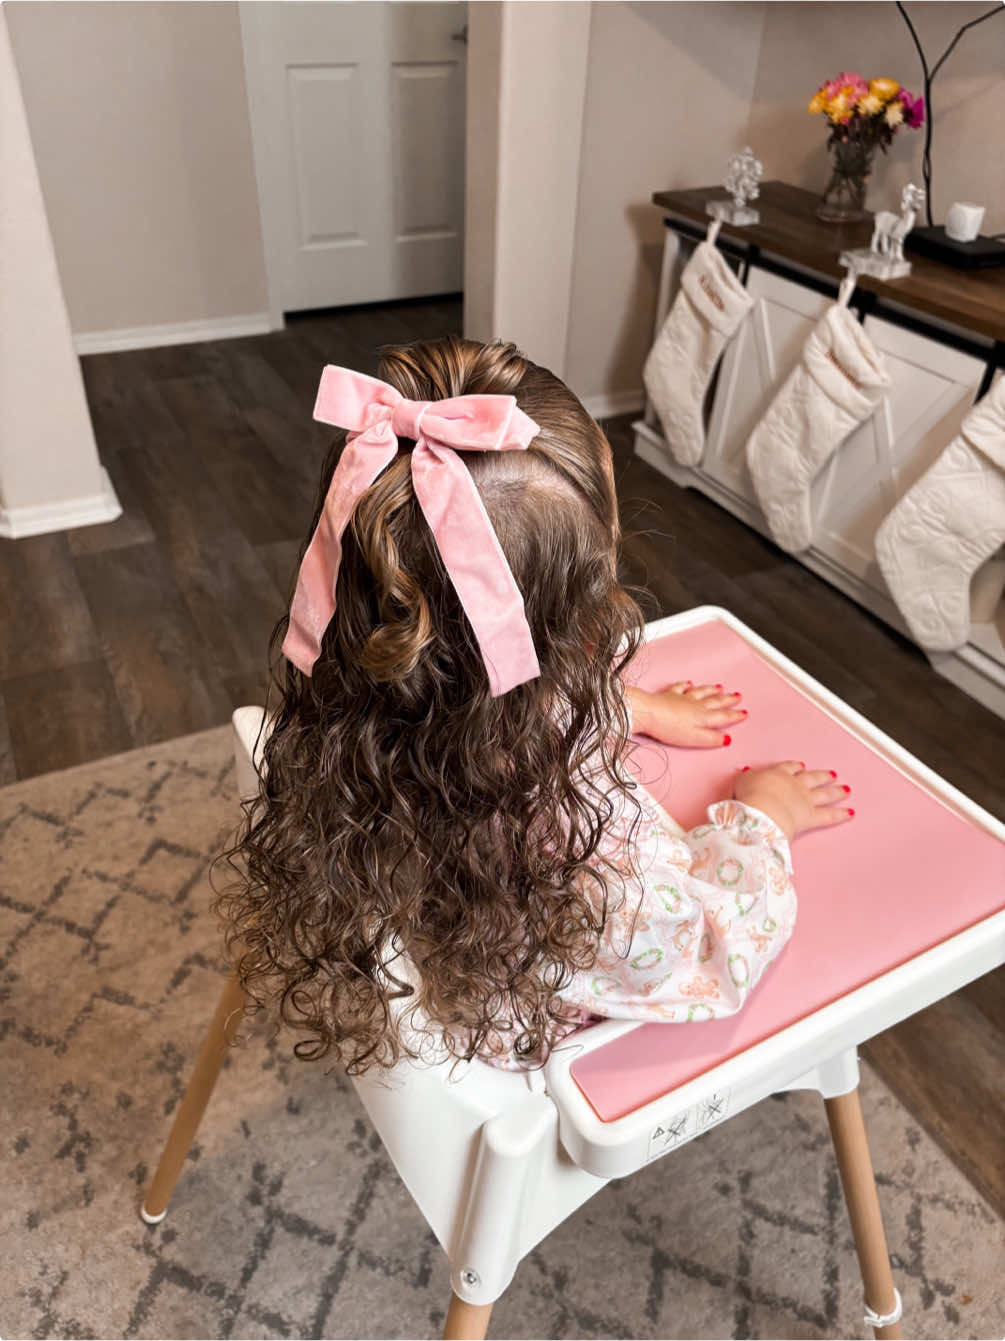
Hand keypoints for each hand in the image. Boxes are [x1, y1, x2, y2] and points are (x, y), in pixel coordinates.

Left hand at [626, 681, 745, 747]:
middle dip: (728, 699)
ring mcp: (682, 698)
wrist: (648, 712)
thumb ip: (711, 738)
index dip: (735, 715)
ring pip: (702, 692)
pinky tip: (690, 683)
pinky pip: (681, 687)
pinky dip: (687, 685)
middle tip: (738, 696)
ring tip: (721, 687)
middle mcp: (695, 705)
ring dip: (712, 690)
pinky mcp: (669, 695)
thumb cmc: (669, 727)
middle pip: (716, 701)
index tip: (744, 713)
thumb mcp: (694, 738)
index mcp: (703, 716)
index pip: (723, 716)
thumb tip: (726, 739)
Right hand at [734, 761, 853, 840]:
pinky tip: (850, 812)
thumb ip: (747, 777)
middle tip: (832, 774)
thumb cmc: (750, 797)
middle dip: (821, 776)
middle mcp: (795, 785)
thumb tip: (747, 773)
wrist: (761, 812)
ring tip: (845, 789)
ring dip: (836, 791)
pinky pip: (828, 815)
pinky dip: (840, 814)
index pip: (788, 768)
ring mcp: (805, 800)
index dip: (795, 767)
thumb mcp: (741, 782)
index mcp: (777, 774)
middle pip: (811, 777)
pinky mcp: (811, 816)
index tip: (800, 766)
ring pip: (824, 793)